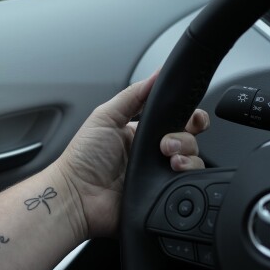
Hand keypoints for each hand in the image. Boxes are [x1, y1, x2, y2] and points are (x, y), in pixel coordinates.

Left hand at [54, 69, 208, 238]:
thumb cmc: (82, 158)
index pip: (176, 121)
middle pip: (189, 140)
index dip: (189, 117)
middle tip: (166, 143)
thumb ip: (132, 95)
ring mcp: (158, 175)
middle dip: (185, 137)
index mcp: (140, 133)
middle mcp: (152, 154)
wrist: (76, 195)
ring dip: (187, 155)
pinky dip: (186, 176)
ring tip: (168, 158)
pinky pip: (186, 184)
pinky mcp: (162, 195)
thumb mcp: (105, 117)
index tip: (191, 117)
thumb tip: (158, 73)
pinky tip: (172, 171)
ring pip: (192, 161)